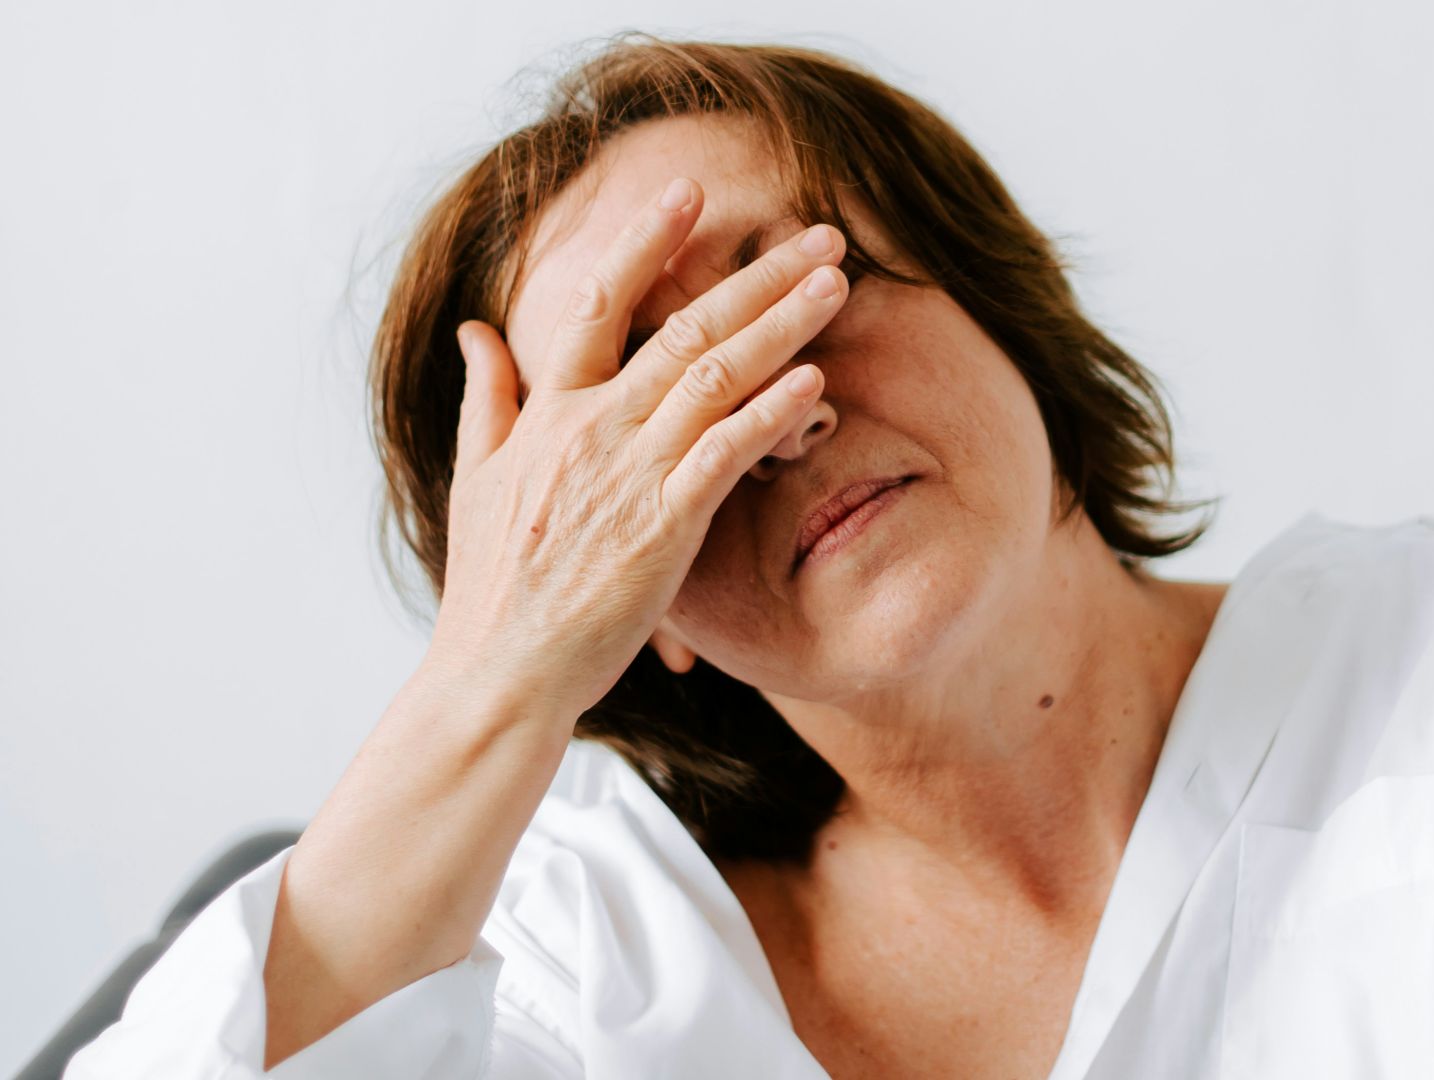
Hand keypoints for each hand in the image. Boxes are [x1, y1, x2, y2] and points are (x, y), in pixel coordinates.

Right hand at [422, 176, 846, 721]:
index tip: (691, 192)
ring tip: (836, 282)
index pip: (598, 302)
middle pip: (683, 326)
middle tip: (821, 232)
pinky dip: (768, 411)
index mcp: (549, 411)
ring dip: (782, 323)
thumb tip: (475, 328)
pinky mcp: (662, 528)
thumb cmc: (492, 584)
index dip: (645, 242)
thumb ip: (485, 396)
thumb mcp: (475, 477)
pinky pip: (723, 454)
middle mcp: (592, 429)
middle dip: (757, 274)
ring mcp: (628, 475)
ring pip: (715, 376)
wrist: (499, 673)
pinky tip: (814, 378)